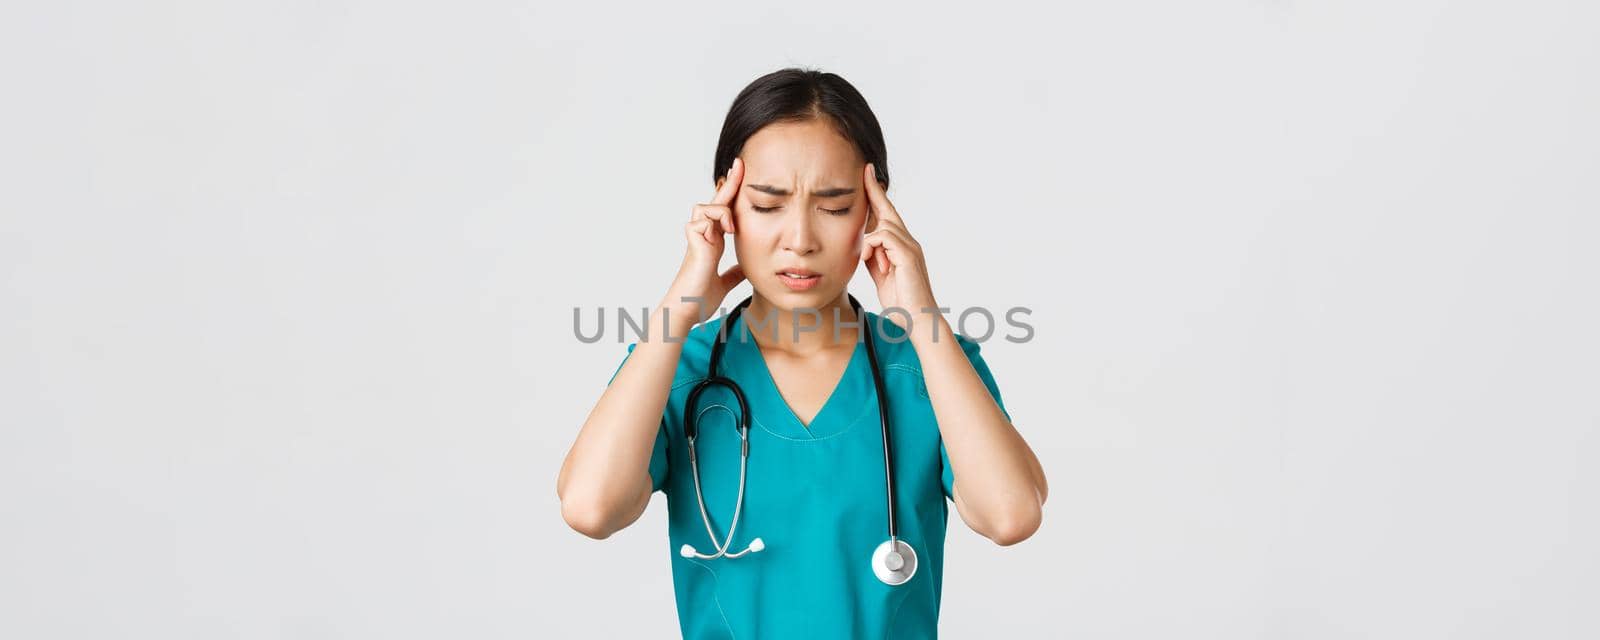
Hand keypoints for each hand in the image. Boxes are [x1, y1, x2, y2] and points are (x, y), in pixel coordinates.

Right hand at [666, 157, 746, 323]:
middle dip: (730, 182)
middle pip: (715, 201)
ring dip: (723, 210)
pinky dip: (719, 219)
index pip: (723, 213)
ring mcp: (696, 236)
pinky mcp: (693, 240)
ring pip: (706, 205)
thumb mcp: (725, 283)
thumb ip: (734, 273)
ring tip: (733, 228)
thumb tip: (746, 270)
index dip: (732, 197)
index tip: (743, 179)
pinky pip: (705, 217)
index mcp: (712, 243)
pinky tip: (728, 233)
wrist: (687, 309)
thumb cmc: (700, 298)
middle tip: (740, 163)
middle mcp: (703, 236)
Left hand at [859, 162, 938, 330]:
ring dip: (868, 243)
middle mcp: (909, 242)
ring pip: (883, 226)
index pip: (887, 217)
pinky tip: (870, 262)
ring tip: (868, 263)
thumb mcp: (881, 275)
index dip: (876, 197)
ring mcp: (910, 247)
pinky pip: (883, 237)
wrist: (918, 320)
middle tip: (865, 172)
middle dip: (875, 192)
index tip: (867, 177)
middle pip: (889, 212)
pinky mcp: (908, 255)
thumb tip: (862, 245)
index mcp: (901, 247)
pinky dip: (871, 248)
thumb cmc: (902, 302)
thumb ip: (873, 258)